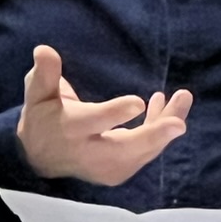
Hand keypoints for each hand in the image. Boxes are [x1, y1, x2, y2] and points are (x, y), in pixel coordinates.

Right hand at [15, 45, 190, 185]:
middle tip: (178, 123)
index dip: (114, 113)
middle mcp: (90, 153)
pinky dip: (160, 131)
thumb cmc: (43, 117)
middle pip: (125, 149)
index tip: (138, 102)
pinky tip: (166, 105)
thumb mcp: (37, 95)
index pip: (93, 122)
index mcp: (70, 129)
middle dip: (153, 136)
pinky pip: (145, 151)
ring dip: (166, 126)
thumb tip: (44, 50)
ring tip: (183, 97)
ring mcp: (106, 167)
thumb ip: (44, 74)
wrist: (39, 158)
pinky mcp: (119, 171)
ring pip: (142, 150)